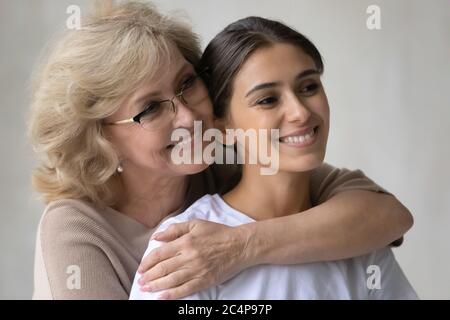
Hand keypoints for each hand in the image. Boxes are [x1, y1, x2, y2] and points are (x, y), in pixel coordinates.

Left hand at [137, 219, 251, 298]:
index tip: (141, 268)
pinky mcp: (205, 280)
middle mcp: (189, 256)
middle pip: (163, 268)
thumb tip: (156, 237)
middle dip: (148, 276)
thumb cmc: (218, 233)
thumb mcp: (196, 224)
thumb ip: (174, 229)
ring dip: (156, 286)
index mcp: (186, 242)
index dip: (147, 262)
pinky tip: (162, 297)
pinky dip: (172, 295)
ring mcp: (197, 270)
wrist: (240, 245)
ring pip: (171, 280)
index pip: (160, 254)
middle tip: (141, 281)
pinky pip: (185, 289)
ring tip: (146, 289)